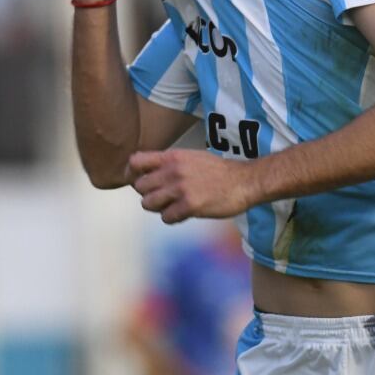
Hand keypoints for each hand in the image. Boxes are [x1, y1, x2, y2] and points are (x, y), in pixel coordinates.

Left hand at [128, 149, 257, 223]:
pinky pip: (166, 217)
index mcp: (172, 157)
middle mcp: (173, 171)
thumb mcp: (190, 157)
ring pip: (148, 203)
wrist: (243, 181)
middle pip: (139, 186)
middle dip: (148, 194)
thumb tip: (147, 174)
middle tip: (162, 197)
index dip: (132, 174)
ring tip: (172, 205)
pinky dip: (172, 218)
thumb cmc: (217, 171)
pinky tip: (183, 213)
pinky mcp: (190, 206)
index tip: (139, 181)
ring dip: (158, 207)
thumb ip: (168, 164)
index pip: (135, 162)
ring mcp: (181, 188)